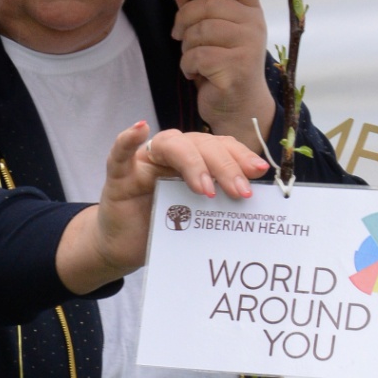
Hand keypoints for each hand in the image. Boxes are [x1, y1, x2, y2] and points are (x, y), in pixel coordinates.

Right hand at [55, 122, 266, 294]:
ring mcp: (145, 163)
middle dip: (224, 166)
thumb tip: (253, 200)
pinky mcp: (118, 177)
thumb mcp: (198, 217)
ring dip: (193, 163)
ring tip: (206, 190)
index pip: (221, 148)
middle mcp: (171, 155)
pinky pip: (120, 155)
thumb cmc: (163, 231)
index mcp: (194, 161)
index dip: (240, 156)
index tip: (259, 171)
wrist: (125, 249)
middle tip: (240, 192)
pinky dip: (128, 140)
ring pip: (172, 145)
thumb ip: (219, 204)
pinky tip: (140, 128)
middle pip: (202, 145)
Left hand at [171, 0, 277, 151]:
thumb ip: (194, 4)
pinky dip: (187, 65)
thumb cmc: (220, 66)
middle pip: (208, 4)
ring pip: (200, 30)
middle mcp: (254, 23)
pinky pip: (198, 55)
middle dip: (183, 20)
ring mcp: (249, 45)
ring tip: (192, 59)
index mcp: (250, 9)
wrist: (237, 108)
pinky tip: (195, 74)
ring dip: (185, 46)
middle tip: (179, 36)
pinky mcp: (237, 67)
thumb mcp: (207, 32)